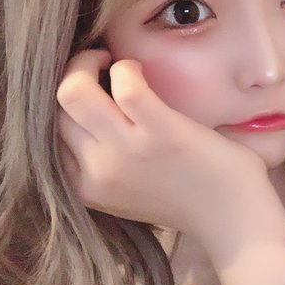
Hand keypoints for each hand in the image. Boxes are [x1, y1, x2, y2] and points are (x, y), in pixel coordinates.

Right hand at [56, 49, 266, 233]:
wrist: (233, 223)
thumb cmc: (190, 201)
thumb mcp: (129, 193)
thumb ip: (106, 166)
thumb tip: (98, 120)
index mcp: (87, 187)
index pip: (51, 134)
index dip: (66, 105)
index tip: (89, 92)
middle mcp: (98, 170)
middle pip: (56, 109)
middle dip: (72, 77)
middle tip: (98, 67)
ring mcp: (128, 151)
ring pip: (73, 92)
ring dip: (87, 64)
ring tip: (111, 62)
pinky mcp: (161, 132)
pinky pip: (127, 85)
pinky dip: (127, 68)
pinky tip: (138, 70)